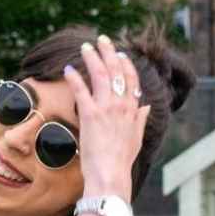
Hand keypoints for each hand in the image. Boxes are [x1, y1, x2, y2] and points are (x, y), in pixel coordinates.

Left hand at [62, 35, 149, 196]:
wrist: (110, 175)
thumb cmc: (121, 161)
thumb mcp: (137, 138)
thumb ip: (141, 119)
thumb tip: (146, 106)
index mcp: (133, 110)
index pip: (132, 79)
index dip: (126, 64)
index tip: (120, 54)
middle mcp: (122, 105)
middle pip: (117, 71)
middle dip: (109, 52)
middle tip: (102, 40)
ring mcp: (106, 109)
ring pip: (101, 75)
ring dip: (93, 58)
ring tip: (85, 47)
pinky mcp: (90, 115)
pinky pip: (81, 90)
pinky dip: (75, 78)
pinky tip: (68, 69)